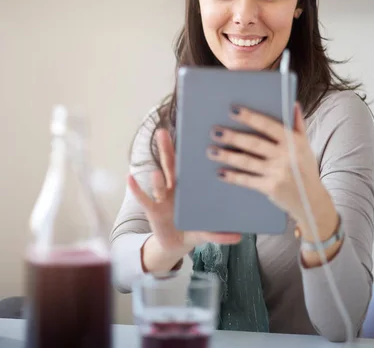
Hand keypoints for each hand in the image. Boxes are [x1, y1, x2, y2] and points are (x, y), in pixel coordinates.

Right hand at [129, 128, 240, 257]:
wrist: (177, 244)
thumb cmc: (194, 228)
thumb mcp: (208, 230)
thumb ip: (220, 233)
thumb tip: (240, 236)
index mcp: (189, 187)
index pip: (189, 165)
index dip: (189, 150)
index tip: (191, 132)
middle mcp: (174, 188)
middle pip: (170, 165)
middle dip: (166, 149)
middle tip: (161, 132)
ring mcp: (163, 198)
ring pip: (159, 183)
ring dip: (157, 178)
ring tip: (156, 173)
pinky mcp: (153, 211)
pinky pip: (144, 199)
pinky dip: (137, 189)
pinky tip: (130, 178)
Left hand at [207, 103, 336, 233]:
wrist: (312, 201)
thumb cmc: (305, 168)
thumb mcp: (305, 145)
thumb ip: (298, 124)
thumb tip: (292, 103)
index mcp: (293, 141)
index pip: (268, 125)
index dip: (250, 117)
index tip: (233, 110)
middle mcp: (285, 156)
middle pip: (254, 143)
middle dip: (233, 136)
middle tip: (214, 131)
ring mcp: (277, 173)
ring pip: (247, 162)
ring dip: (227, 156)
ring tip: (211, 151)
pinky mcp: (270, 188)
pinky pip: (248, 180)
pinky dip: (233, 176)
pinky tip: (220, 172)